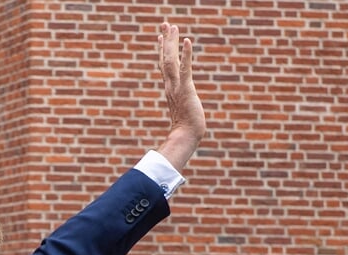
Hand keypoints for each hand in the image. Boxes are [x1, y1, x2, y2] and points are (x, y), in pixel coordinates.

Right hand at [155, 22, 204, 170]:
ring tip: (172, 27)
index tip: (160, 37)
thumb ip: (180, 108)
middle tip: (165, 24)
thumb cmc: (185, 130)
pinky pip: (186, 68)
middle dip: (165, 40)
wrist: (185, 137)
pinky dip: (186, 54)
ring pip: (171, 60)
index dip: (161, 51)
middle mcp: (170, 85)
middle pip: (165, 58)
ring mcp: (177, 87)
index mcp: (169, 89)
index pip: (164, 66)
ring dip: (171, 43)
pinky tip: (187, 41)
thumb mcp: (182, 113)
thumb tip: (179, 112)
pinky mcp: (186, 89)